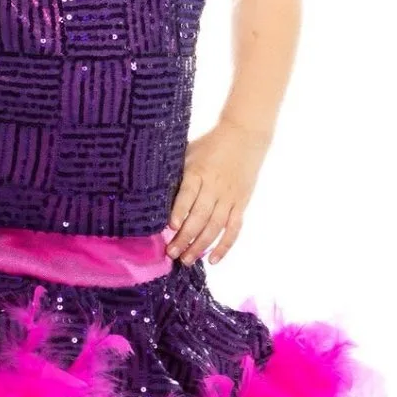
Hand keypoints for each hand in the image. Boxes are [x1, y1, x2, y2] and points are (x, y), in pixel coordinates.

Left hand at [166, 118, 270, 265]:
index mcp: (198, 172)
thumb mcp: (189, 152)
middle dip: (185, 237)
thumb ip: (176, 172)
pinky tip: (212, 260)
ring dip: (200, 245)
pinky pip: (234, 228)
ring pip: (215, 226)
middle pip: (200, 216)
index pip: (188, 193)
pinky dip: (224, 246)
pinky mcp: (241, 204)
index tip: (170, 226)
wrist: (245, 136)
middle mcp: (215, 186)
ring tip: (186, 260)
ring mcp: (229, 197)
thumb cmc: (210, 145)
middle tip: (171, 253)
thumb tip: (152, 190)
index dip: (180, 210)